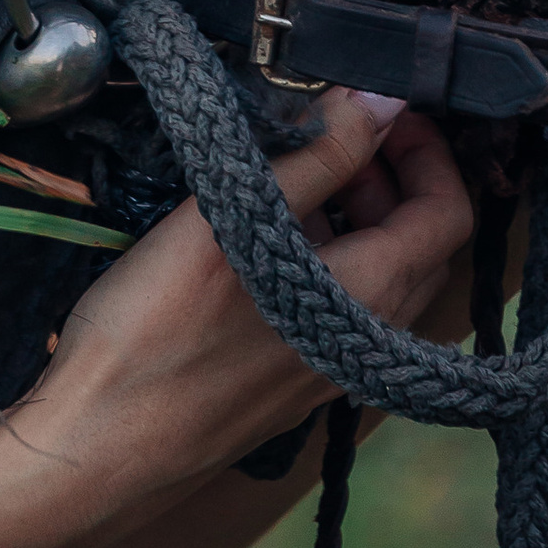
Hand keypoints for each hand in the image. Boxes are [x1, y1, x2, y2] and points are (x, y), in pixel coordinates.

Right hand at [41, 89, 470, 478]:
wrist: (99, 448)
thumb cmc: (160, 329)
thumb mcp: (236, 217)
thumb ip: (319, 157)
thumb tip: (385, 99)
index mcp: (372, 296)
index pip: (448, 211)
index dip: (426, 148)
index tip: (377, 104)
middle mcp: (370, 338)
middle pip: (419, 242)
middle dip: (388, 172)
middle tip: (329, 125)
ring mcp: (333, 366)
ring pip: (378, 272)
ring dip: (352, 210)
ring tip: (288, 165)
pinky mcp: (292, 379)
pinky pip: (339, 302)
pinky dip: (322, 252)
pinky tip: (261, 228)